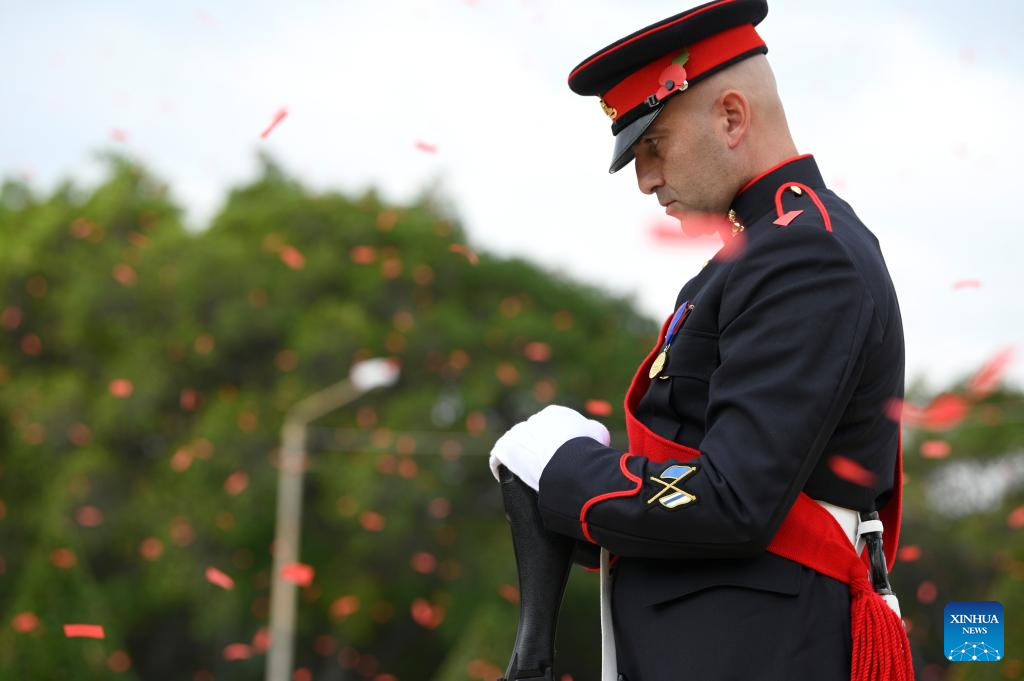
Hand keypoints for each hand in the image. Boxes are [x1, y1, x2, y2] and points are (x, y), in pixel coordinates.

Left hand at [488, 405, 610, 490]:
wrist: (568, 461)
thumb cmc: (586, 448)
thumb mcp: (599, 433)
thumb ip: (593, 429)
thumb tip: (591, 432)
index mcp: (554, 414)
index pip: (553, 428)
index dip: (557, 445)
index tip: (561, 459)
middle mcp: (533, 420)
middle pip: (533, 437)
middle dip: (538, 451)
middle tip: (546, 471)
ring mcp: (517, 434)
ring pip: (516, 447)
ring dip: (520, 460)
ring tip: (527, 477)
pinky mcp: (504, 449)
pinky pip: (499, 459)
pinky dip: (502, 468)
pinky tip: (509, 480)